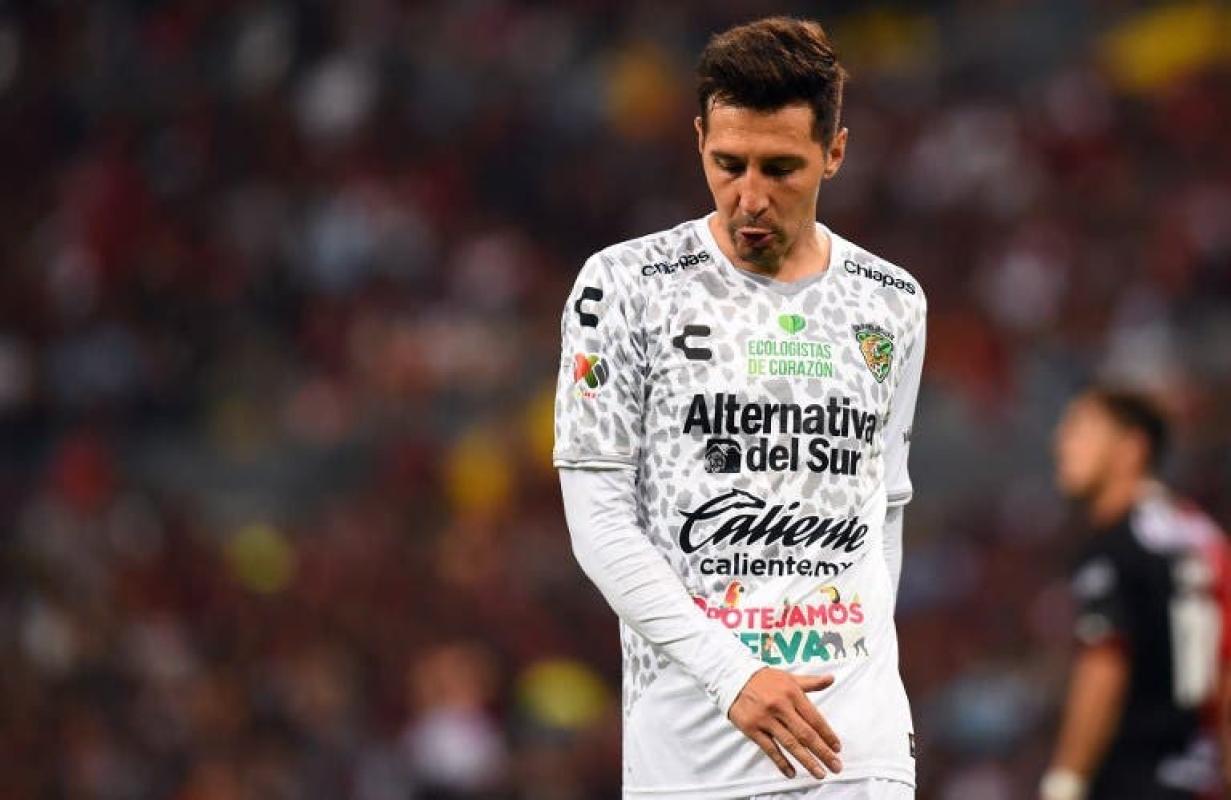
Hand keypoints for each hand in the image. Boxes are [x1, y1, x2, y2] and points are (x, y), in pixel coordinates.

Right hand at [727, 667, 841, 779]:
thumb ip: (811, 682)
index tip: (837, 748)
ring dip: (806, 761)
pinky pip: (769, 748)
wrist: (733, 677)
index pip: (814, 718)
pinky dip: (781, 762)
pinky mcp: (752, 728)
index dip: (827, 734)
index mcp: (792, 693)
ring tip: (819, 773)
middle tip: (836, 766)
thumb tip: (831, 679)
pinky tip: (791, 772)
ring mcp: (765, 718)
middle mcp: (780, 706)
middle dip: (823, 752)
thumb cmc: (765, 679)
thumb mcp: (789, 678)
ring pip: (790, 743)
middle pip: (805, 734)